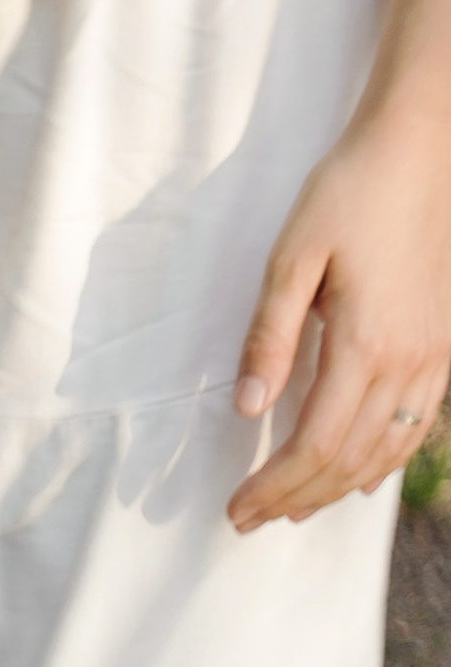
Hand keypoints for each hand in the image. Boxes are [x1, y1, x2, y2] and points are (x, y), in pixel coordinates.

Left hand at [230, 94, 450, 529]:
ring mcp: (434, 356)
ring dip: (336, 488)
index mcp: (366, 343)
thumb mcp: (291, 259)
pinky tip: (357, 476)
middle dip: (295, 498)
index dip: (273, 486)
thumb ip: (269, 338)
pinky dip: (382, 460)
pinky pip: (416, 426)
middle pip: (348, 461)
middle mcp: (408, 361)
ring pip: (385, 451)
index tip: (236, 507)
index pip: (314, 445)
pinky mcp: (443, 345)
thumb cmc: (348, 192)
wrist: (420, 147)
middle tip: (250, 519)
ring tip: (292, 507)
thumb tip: (248, 410)